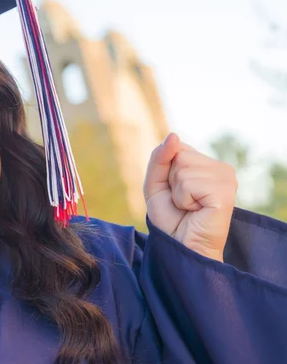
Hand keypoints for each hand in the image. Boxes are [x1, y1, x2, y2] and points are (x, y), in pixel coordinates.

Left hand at [143, 132, 237, 261]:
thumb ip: (159, 157)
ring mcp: (226, 178)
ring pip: (182, 168)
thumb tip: (174, 135)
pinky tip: (196, 211)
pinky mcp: (225, 192)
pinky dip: (183, 199)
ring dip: (177, 193)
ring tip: (190, 208)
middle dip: (171, 182)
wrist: (181, 247)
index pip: (176, 147)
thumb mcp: (155, 184)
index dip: (165, 171)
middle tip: (182, 203)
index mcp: (207, 163)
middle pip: (179, 155)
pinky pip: (188, 182)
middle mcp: (220, 168)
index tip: (174, 191)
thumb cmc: (170, 219)